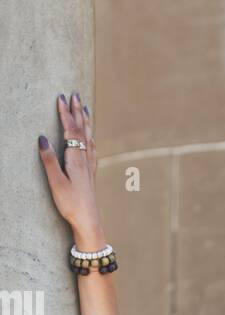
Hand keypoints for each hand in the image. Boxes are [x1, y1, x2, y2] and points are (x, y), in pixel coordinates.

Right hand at [38, 93, 104, 245]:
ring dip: (86, 121)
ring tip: (85, 108)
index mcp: (76, 159)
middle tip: (75, 94)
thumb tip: (42, 137)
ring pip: (89, 138)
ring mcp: (90, 166)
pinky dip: (91, 137)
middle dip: (78, 111)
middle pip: (82, 130)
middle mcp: (85, 159)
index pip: (71, 130)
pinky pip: (92, 149)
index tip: (62, 97)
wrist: (88, 221)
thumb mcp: (56, 182)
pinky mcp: (91, 174)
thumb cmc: (71, 204)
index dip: (66, 113)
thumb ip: (49, 160)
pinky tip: (91, 137)